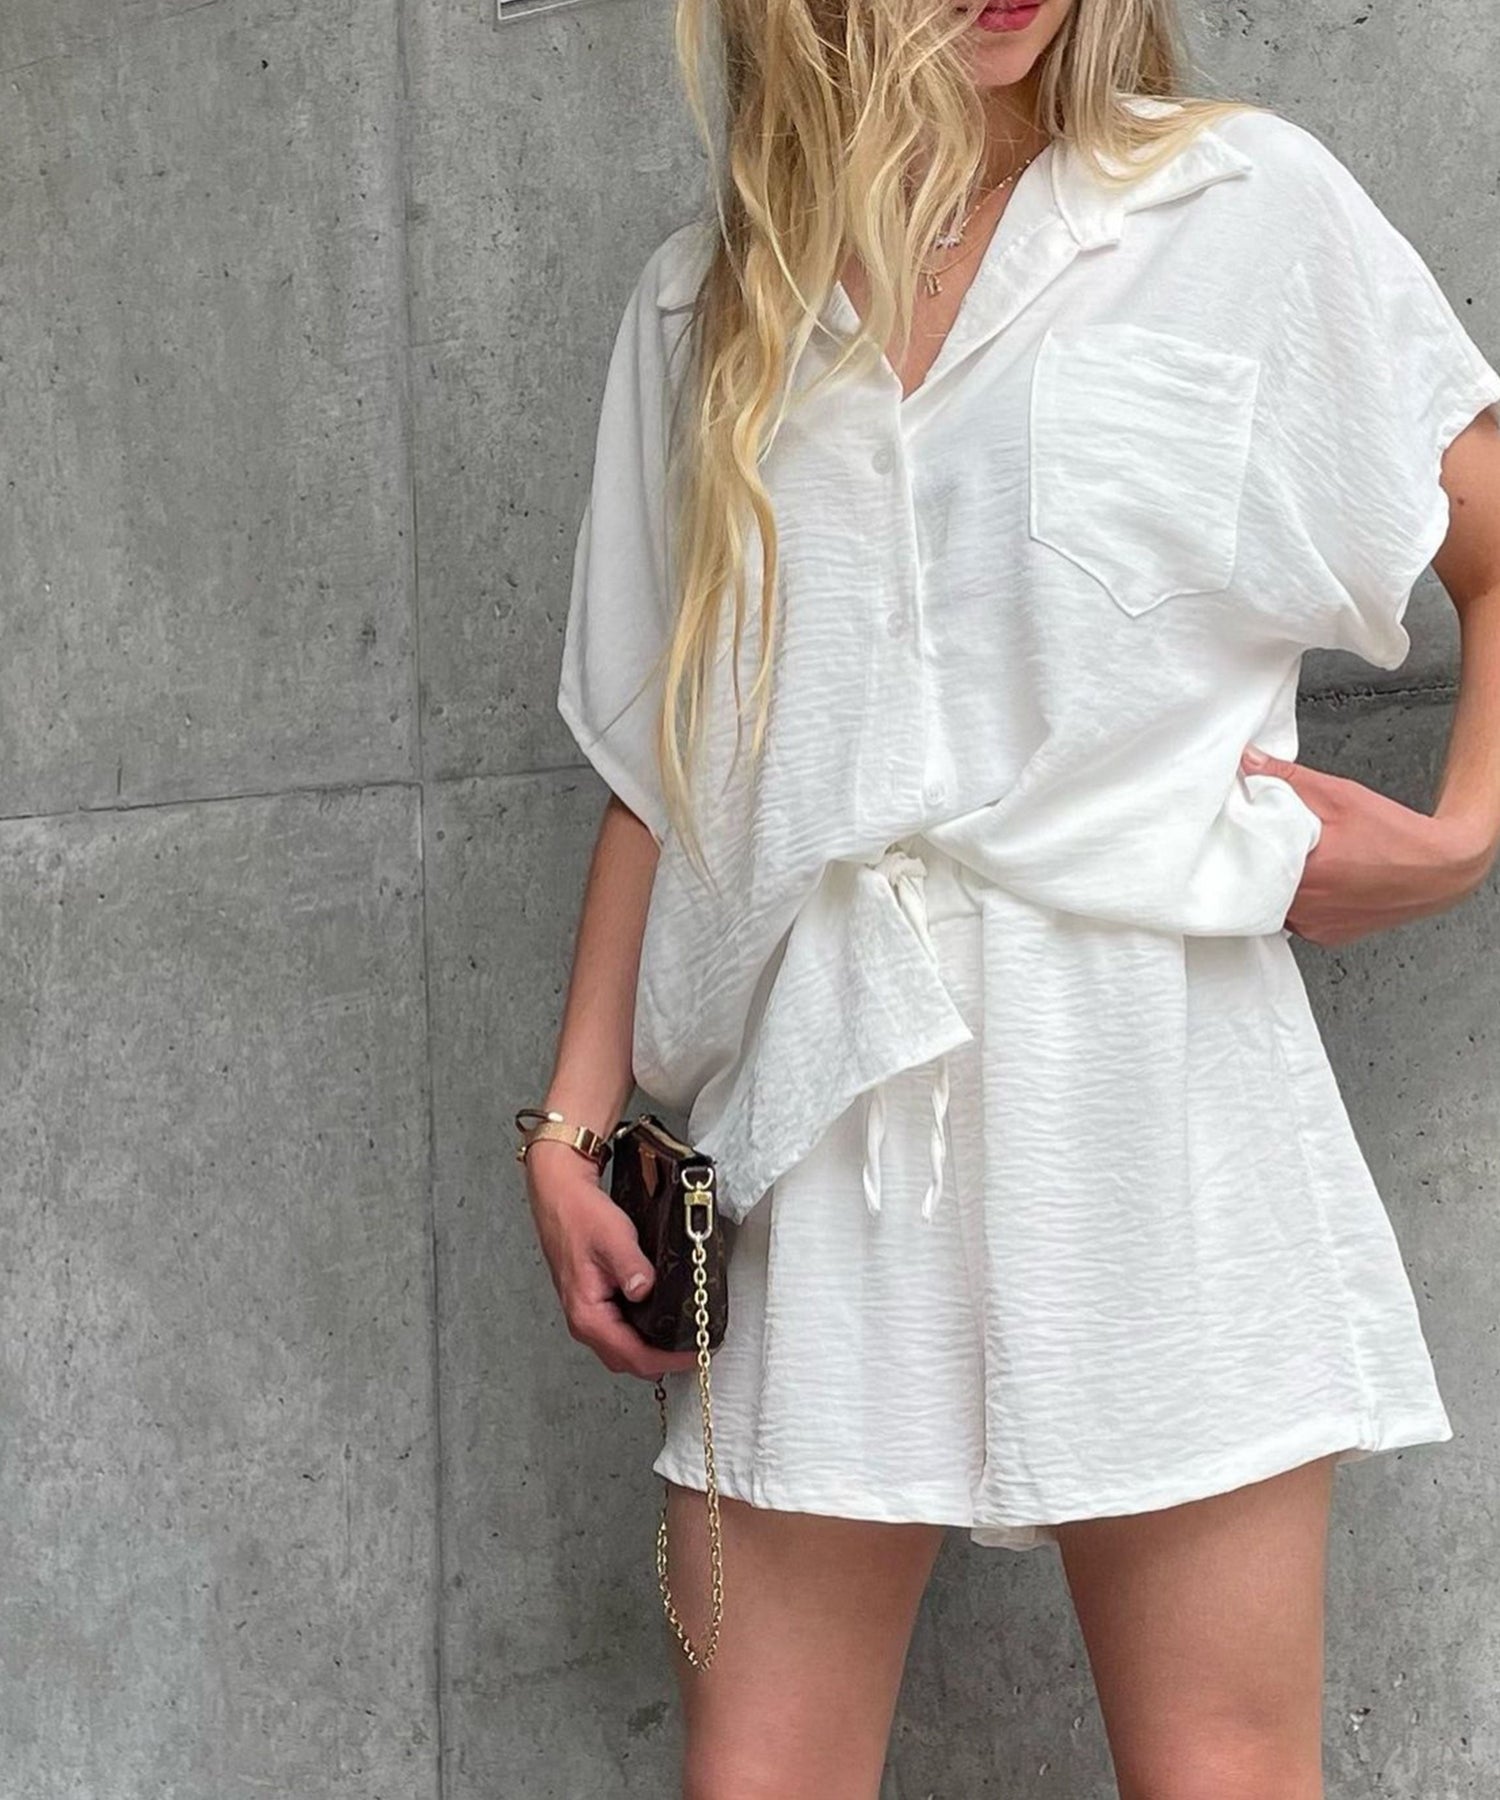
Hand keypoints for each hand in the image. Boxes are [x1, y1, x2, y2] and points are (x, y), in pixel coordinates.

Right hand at [522, 1138, 700, 1380]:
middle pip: (629, 1361)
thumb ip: (631, 1267)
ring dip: (652, 1351)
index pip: (633, 1356)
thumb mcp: (613, 1237)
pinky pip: (621, 1333)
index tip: (696, 1353)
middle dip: (663, 1361)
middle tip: (697, 1349)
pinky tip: (661, 1323)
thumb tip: (645, 1290)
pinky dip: (643, 1336)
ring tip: (684, 1340)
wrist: (560, 1197)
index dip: (668, 1360)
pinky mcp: (595, 1305)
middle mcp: (584, 1322)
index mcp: (587, 1314)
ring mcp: (588, 1315)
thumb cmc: (580, 1215)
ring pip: (624, 1350)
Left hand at [1241, 746, 1493, 947]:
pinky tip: (1312, 881)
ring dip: (1277, 885)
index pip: (1246, 864)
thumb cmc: (1397, 836)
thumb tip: (1249, 763)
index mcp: (1305, 875)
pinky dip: (1297, 901)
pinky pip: (1296, 920)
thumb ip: (1287, 779)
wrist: (1441, 870)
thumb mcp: (1339, 796)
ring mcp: (1316, 927)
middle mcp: (1307, 910)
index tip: (1235, 833)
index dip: (1237, 846)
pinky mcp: (1328, 937)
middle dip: (1257, 864)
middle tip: (1263, 844)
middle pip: (1257, 888)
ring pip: (1275, 906)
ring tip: (1294, 861)